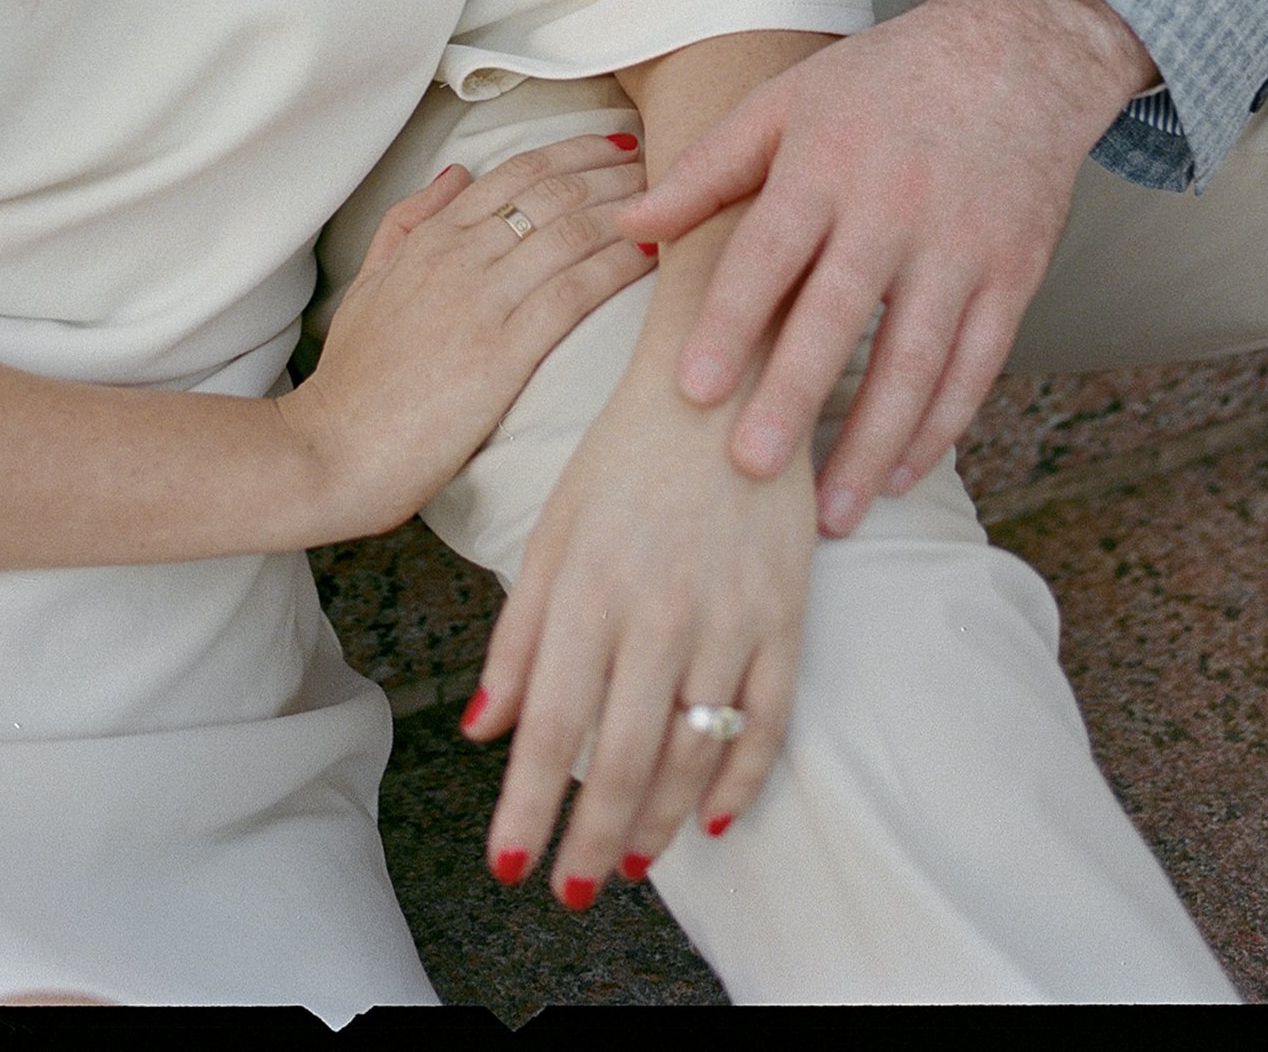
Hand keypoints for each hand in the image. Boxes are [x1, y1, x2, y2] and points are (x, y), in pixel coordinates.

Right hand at [281, 135, 652, 541]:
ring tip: (672, 203)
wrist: (331, 451)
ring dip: (628, 209)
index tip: (617, 146)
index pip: (517, 172)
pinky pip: (574, 292)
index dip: (575, 151)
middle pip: (553, 190)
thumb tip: (456, 172)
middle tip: (665, 164)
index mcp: (430, 238)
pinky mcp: (501, 353)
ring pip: (570, 230)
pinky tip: (653, 254)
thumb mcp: (368, 283)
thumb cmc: (353, 379)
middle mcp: (459, 256)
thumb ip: (408, 222)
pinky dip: (619, 265)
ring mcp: (481, 301)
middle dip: (614, 171)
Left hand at [461, 285, 814, 904]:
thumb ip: (518, 632)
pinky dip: (743, 780)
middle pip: (619, 757)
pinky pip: (768, 719)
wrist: (726, 377)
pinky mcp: (785, 610)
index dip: (529, 806)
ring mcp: (728, 614)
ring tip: (629, 865)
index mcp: (587, 586)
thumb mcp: (553, 529)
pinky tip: (714, 819)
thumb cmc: (625, 454)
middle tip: (572, 891)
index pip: (551, 725)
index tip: (509, 864)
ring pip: (692, 751)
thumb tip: (481, 728)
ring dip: (657, 821)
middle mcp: (656, 609)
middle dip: (590, 841)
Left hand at [614, 0, 1157, 532]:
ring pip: (916, 361)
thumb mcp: (787, 101)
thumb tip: (627, 224)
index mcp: (828, 161)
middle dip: (795, 396)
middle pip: (839, 315)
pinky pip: (976, 367)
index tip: (691, 389)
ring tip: (830, 510)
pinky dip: (941, 427)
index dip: (730, 321)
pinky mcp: (1014, 276)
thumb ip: (707, 169)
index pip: (771, 251)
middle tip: (749, 468)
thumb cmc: (882, 81)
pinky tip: (902, 472)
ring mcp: (961, 247)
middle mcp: (896, 207)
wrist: (1017, 55)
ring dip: (874, 442)